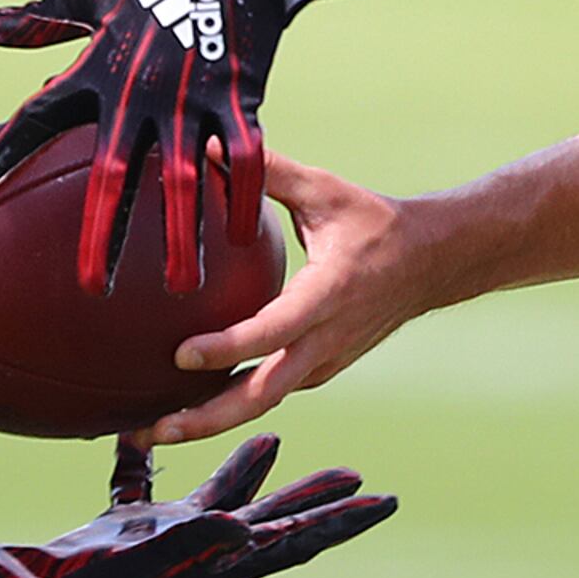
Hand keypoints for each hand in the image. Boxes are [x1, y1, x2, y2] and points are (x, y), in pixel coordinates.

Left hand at [0, 0, 298, 293]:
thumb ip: (37, 21)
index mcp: (94, 67)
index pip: (36, 118)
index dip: (2, 158)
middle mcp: (137, 89)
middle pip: (113, 173)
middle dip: (105, 233)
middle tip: (94, 287)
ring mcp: (190, 94)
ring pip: (184, 178)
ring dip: (182, 234)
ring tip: (183, 287)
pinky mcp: (237, 92)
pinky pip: (243, 155)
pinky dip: (243, 196)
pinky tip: (241, 237)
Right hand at [0, 432, 392, 577]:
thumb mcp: (147, 568)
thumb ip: (196, 544)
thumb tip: (246, 528)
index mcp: (217, 565)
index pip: (296, 538)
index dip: (342, 520)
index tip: (386, 502)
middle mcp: (198, 553)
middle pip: (272, 517)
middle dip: (312, 494)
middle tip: (355, 474)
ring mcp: (160, 540)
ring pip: (214, 497)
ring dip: (245, 469)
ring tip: (274, 437)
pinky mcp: (118, 527)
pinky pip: (139, 483)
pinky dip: (144, 457)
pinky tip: (144, 431)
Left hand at [146, 155, 469, 445]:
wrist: (431, 263)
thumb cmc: (374, 222)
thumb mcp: (324, 190)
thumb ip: (268, 171)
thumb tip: (210, 145)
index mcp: (327, 295)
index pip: (273, 331)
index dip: (228, 348)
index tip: (181, 355)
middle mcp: (325, 339)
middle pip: (261, 396)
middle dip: (203, 419)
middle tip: (147, 430)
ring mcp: (324, 362)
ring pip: (262, 403)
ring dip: (207, 421)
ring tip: (148, 432)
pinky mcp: (319, 370)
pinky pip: (270, 393)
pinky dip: (230, 405)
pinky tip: (186, 406)